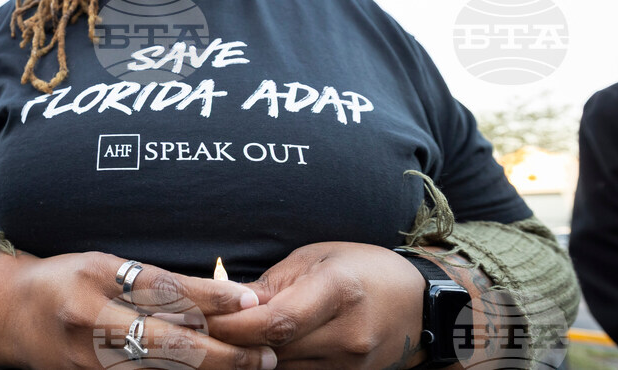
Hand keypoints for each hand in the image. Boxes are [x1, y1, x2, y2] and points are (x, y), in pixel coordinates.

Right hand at [0, 247, 278, 369]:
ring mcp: (88, 362)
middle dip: (222, 353)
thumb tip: (221, 294)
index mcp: (95, 280)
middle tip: (265, 356)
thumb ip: (154, 283)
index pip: (163, 290)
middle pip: (167, 342)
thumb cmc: (64, 280)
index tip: (250, 301)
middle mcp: (90, 323)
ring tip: (251, 367)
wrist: (8, 315)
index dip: (210, 296)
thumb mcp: (105, 266)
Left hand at [207, 242, 426, 368]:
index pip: (277, 321)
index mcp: (338, 291)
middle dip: (233, 342)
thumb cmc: (362, 269)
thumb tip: (225, 301)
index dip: (235, 325)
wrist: (418, 305)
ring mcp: (350, 364)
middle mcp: (347, 334)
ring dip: (249, 357)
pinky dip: (273, 363)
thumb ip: (272, 283)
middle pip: (275, 350)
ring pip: (283, 368)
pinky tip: (254, 350)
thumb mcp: (317, 258)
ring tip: (221, 339)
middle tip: (200, 330)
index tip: (205, 317)